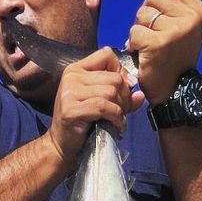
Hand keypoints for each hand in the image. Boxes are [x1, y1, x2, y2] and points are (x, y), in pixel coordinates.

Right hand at [47, 48, 144, 170]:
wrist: (61, 146)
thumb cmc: (82, 124)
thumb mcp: (101, 104)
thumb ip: (120, 96)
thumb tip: (140, 94)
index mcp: (77, 69)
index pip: (106, 55)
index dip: (121, 71)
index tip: (124, 89)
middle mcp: (72, 77)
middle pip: (113, 77)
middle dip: (125, 96)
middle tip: (124, 111)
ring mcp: (70, 93)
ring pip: (110, 92)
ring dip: (121, 109)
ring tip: (119, 120)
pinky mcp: (71, 109)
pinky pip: (104, 107)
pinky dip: (116, 118)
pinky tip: (117, 126)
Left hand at [126, 0, 201, 105]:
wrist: (175, 90)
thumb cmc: (176, 57)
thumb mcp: (179, 26)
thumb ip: (167, 2)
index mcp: (199, 11)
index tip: (165, 18)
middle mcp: (190, 19)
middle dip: (148, 14)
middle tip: (156, 35)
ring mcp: (174, 31)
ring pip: (142, 14)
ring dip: (140, 30)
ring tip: (150, 45)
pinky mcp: (157, 43)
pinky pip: (134, 31)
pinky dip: (133, 43)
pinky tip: (143, 54)